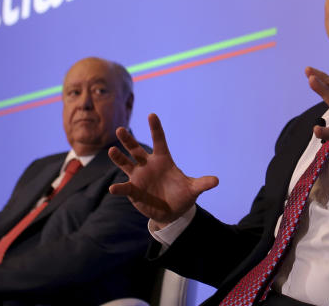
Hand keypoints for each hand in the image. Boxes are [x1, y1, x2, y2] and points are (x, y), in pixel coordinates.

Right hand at [109, 113, 218, 227]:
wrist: (172, 212)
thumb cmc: (182, 196)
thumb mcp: (193, 190)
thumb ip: (202, 184)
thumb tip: (216, 181)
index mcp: (163, 160)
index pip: (159, 141)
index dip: (156, 128)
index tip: (152, 115)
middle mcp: (148, 165)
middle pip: (136, 150)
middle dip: (128, 140)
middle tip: (120, 129)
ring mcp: (139, 177)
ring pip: (126, 163)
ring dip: (119, 157)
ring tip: (111, 150)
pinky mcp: (133, 190)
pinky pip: (125, 187)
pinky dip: (119, 188)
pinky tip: (113, 188)